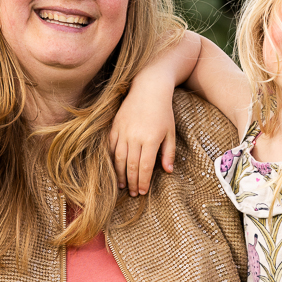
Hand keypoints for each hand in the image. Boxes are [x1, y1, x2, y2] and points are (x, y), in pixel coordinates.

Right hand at [109, 78, 177, 196]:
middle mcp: (135, 137)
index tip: (142, 192)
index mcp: (151, 139)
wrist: (149, 88)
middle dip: (132, 182)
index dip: (143, 181)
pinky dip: (111, 159)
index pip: (145, 167)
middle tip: (132, 193)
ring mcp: (123, 131)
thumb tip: (168, 171)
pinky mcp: (115, 126)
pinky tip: (114, 168)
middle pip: (131, 165)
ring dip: (120, 174)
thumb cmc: (163, 112)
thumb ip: (168, 152)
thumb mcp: (170, 132)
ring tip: (122, 185)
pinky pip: (111, 146)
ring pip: (118, 158)